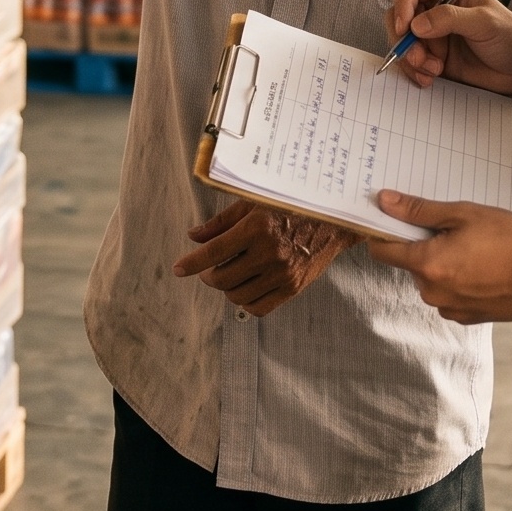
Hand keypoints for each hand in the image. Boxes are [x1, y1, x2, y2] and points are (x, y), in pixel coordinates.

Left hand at [172, 200, 352, 316]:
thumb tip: (194, 237)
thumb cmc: (291, 205)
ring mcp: (282, 273)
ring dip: (225, 288)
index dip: (191, 263)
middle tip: (208, 268)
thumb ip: (222, 222)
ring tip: (228, 274)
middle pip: (222, 278)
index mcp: (257, 227)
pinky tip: (244, 288)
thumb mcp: (254, 203)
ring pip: (237, 295)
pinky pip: (259, 307)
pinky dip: (245, 301)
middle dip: (208, 275)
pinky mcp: (293, 288)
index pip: (214, 252)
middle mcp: (269, 252)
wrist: (333, 220)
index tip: (178, 269)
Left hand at [362, 191, 511, 324]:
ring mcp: (449, 308)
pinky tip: (484, 270)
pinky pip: (450, 295)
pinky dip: (459, 283)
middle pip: (411, 264)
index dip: (384, 233)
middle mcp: (431, 291)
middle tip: (457, 232)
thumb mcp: (464, 214)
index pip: (383, 251)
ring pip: (432, 280)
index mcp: (426, 264)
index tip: (394, 221)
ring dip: (444, 265)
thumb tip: (384, 202)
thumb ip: (419, 210)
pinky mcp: (466, 318)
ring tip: (477, 251)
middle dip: (425, 247)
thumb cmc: (510, 241)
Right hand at [385, 0, 511, 95]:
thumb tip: (416, 24)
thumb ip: (451, 18)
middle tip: (419, 57)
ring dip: (410, 59)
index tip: (404, 26)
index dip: (402, 4)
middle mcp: (435, 10)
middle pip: (398, 16)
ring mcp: (432, 36)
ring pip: (401, 42)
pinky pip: (409, 63)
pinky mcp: (432, 58)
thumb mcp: (486, 22)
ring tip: (434, 70)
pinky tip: (431, 78)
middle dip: (403, 39)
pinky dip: (414, 72)